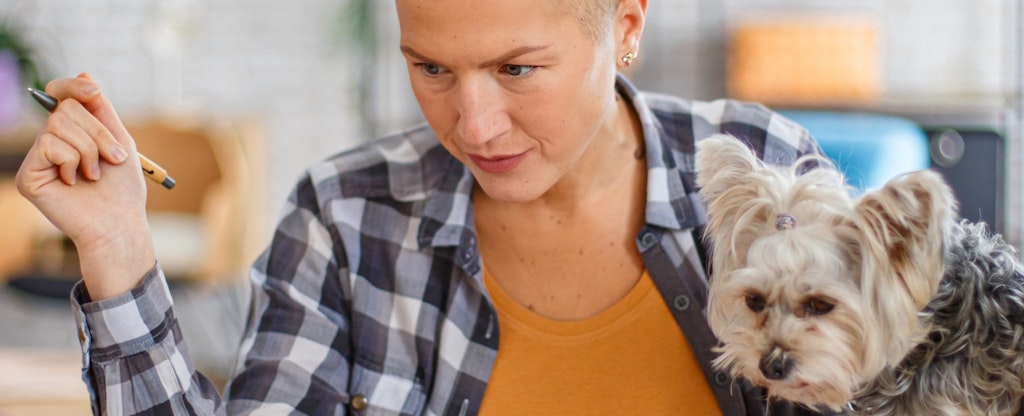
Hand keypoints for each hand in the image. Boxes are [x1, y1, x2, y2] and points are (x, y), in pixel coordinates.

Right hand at [16, 73, 155, 299]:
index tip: (94, 92)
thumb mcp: (119, 140)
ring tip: (94, 174)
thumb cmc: (122, 188)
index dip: (74, 87)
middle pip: (65, 108)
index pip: (60, 95)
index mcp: (71, 132)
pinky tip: (74, 183)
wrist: (119, 222)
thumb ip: (101, 109)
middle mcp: (50, 142)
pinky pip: (49, 145)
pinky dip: (72, 162)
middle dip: (98, 133)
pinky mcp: (28, 175)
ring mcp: (37, 159)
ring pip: (58, 126)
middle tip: (111, 159)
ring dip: (89, 150)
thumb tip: (84, 74)